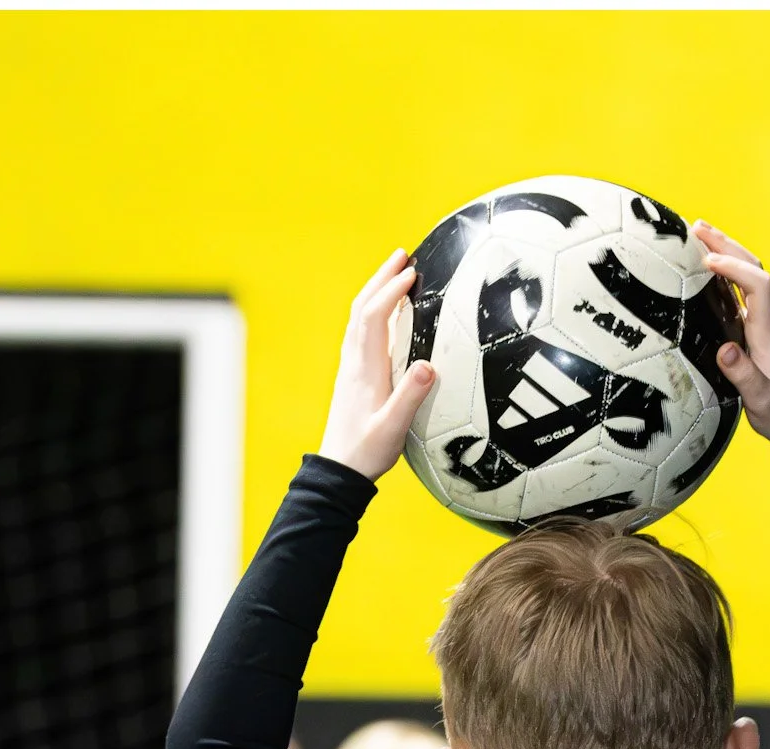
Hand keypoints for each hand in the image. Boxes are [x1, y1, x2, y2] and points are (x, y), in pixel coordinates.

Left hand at [318, 249, 437, 480]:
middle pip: (362, 309)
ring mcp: (351, 369)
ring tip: (395, 273)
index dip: (391, 291)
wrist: (339, 472)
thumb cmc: (367, 452)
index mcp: (365, 370)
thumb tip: (429, 364)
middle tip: (402, 254)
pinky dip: (373, 312)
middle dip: (381, 278)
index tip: (412, 273)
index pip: (374, 318)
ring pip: (359, 319)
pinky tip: (385, 314)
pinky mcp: (353, 378)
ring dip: (375, 291)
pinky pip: (361, 333)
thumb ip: (411, 397)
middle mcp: (354, 364)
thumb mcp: (394, 428)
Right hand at [693, 222, 769, 448]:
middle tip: (697, 227)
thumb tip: (724, 350)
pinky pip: (740, 293)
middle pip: (753, 270)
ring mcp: (763, 324)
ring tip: (698, 236)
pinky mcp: (755, 332)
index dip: (734, 268)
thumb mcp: (761, 400)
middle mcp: (768, 320)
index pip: (758, 285)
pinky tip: (707, 271)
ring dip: (726, 253)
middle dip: (727, 245)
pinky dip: (723, 275)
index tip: (707, 261)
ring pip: (747, 277)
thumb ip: (744, 376)